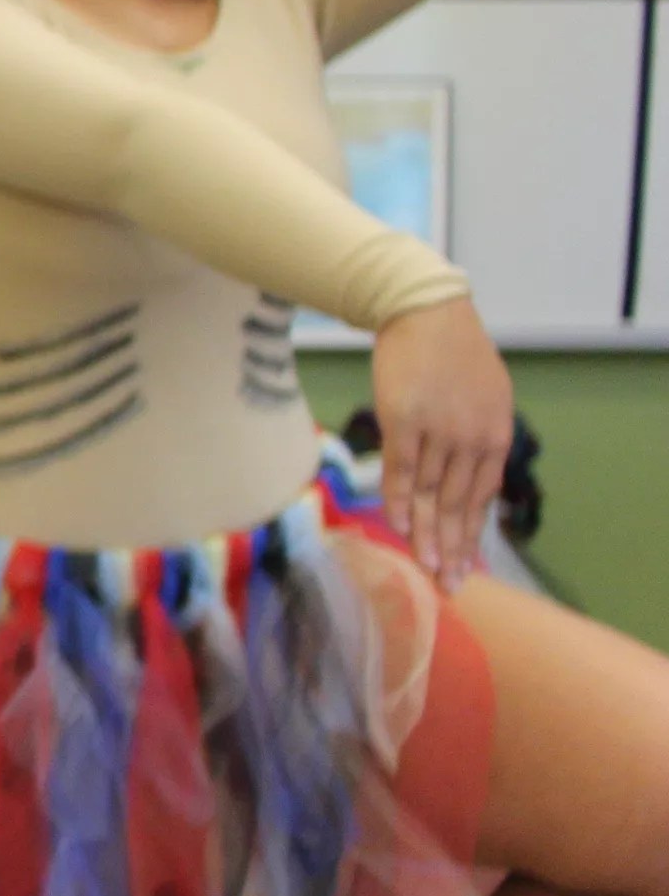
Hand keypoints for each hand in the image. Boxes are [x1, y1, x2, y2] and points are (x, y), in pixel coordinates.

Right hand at [371, 296, 511, 586]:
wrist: (425, 312)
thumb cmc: (452, 354)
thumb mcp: (484, 398)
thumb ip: (479, 439)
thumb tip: (466, 482)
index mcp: (496, 435)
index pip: (482, 498)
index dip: (470, 535)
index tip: (463, 566)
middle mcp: (472, 437)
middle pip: (458, 503)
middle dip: (451, 546)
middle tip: (446, 582)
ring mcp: (439, 430)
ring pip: (431, 493)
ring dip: (426, 533)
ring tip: (421, 565)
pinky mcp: (405, 420)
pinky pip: (403, 469)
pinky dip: (401, 500)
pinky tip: (399, 526)